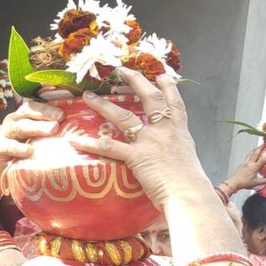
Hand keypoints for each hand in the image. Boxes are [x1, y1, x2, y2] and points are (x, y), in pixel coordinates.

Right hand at [0, 99, 61, 202]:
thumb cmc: (23, 156)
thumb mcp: (36, 142)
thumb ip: (49, 134)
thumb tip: (76, 131)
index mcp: (22, 117)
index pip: (35, 105)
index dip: (48, 107)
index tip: (64, 113)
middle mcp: (12, 122)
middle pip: (28, 112)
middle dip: (45, 114)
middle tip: (60, 119)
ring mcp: (3, 134)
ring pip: (20, 127)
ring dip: (36, 128)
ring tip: (52, 130)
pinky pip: (8, 146)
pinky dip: (19, 148)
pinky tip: (30, 151)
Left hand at [71, 69, 208, 210]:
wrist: (189, 195)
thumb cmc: (191, 185)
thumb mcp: (187, 161)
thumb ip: (176, 153)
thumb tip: (170, 157)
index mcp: (180, 132)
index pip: (175, 103)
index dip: (169, 86)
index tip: (161, 74)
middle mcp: (165, 131)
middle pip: (150, 98)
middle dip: (136, 81)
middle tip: (121, 70)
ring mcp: (150, 142)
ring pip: (124, 117)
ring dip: (104, 105)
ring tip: (89, 96)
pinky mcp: (136, 156)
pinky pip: (109, 147)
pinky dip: (90, 144)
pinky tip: (75, 141)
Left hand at [221, 145, 265, 193]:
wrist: (234, 183)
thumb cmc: (243, 182)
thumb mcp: (255, 182)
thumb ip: (264, 181)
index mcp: (254, 167)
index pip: (262, 160)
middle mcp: (249, 164)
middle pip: (255, 153)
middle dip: (259, 148)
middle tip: (263, 144)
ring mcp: (244, 163)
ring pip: (249, 154)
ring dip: (254, 150)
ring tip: (256, 148)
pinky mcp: (241, 165)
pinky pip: (246, 158)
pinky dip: (249, 155)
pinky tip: (250, 156)